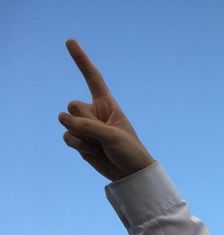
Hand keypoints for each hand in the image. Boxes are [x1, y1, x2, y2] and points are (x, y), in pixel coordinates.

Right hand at [59, 39, 154, 180]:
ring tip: (100, 146)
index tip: (70, 42)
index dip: (81, 60)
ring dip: (82, 137)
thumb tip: (62, 119)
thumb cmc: (130, 151)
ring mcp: (85, 126)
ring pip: (67, 122)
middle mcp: (94, 112)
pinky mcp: (79, 141)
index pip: (93, 78)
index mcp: (107, 104)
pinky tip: (93, 152)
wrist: (130, 173)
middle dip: (84, 122)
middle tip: (102, 135)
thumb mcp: (113, 136)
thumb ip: (87, 126)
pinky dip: (78, 146)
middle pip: (73, 106)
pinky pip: (67, 137)